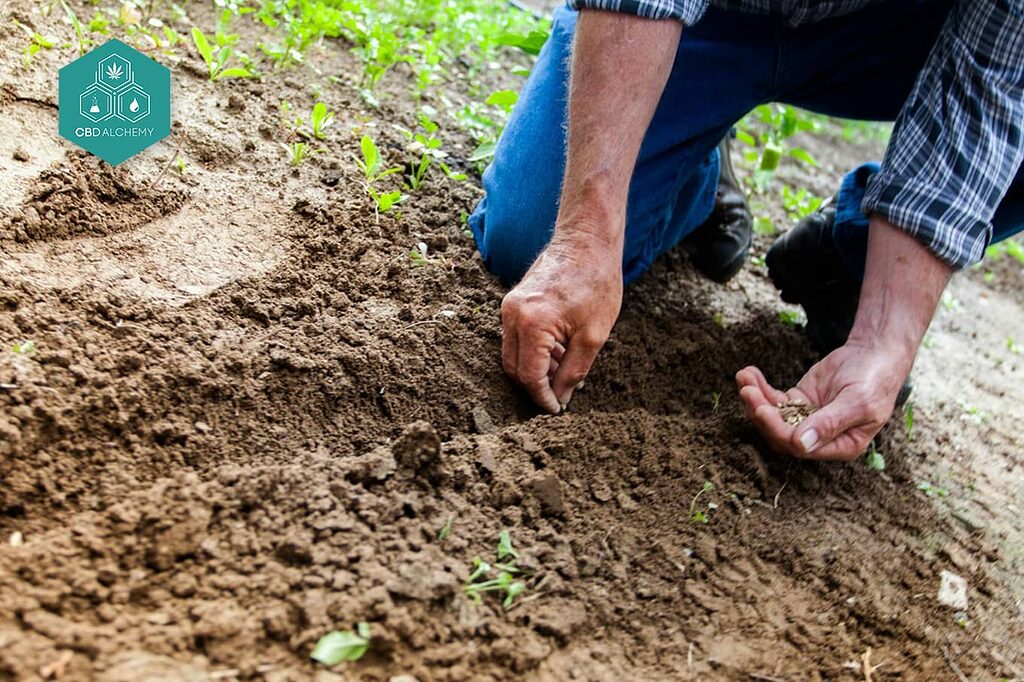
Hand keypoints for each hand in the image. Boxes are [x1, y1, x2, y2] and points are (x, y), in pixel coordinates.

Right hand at [500, 233, 621, 413]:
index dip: (542, 397)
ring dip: (535, 368)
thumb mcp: (594, 335)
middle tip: (560, 395)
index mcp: (532, 324)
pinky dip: (534, 351)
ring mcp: (509, 306)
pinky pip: (516, 337)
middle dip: (535, 386)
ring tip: (565, 370)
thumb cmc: (596, 282)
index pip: (529, 376)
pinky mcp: (513, 301)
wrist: (587, 241)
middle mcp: (512, 315)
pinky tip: (559, 352)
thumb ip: (574, 371)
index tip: (556, 409)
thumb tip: (561, 397)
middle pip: (514, 367)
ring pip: (513, 353)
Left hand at [736, 340, 912, 460]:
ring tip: (744, 378)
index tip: (762, 410)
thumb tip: (801, 445)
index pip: (800, 447)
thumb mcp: (857, 402)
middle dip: (761, 413)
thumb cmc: (874, 381)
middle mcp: (820, 437)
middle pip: (781, 433)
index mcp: (840, 446)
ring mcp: (806, 419)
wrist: (875, 354)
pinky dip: (760, 387)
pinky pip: (774, 399)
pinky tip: (749, 373)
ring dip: (755, 399)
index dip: (778, 430)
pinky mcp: (798, 401)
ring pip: (773, 416)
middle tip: (747, 391)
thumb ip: (829, 423)